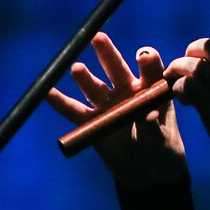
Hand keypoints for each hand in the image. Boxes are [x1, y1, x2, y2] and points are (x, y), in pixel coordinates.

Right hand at [47, 32, 185, 189]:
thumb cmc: (160, 151)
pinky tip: (48, 93)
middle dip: (108, 53)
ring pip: (94, 87)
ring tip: (77, 69)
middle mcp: (128, 91)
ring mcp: (108, 104)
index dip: (147, 61)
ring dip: (85, 77)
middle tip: (98, 38)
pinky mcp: (93, 121)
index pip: (150, 70)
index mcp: (151, 89)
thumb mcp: (161, 142)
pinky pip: (75, 112)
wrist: (144, 171)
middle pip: (117, 68)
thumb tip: (147, 116)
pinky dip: (61, 103)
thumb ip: (153, 129)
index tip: (143, 57)